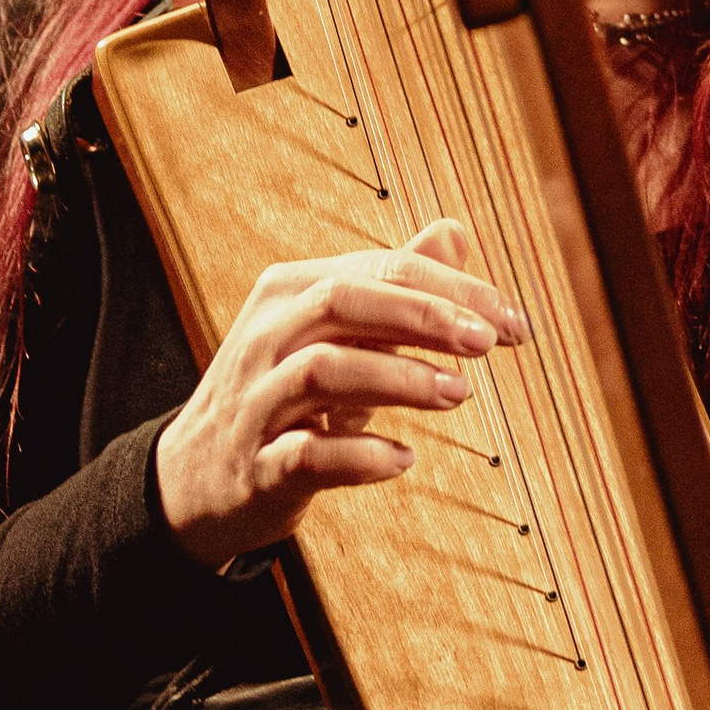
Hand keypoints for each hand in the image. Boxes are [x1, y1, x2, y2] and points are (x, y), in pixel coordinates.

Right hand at [152, 219, 524, 569]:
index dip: (453, 288)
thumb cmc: (286, 394)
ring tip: (460, 393)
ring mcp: (256, 403)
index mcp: (290, 291)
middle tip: (489, 343)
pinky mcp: (255, 467)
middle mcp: (266, 337)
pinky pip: (308, 455)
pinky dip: (362, 456)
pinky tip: (404, 460)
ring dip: (400, 379)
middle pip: (345, 303)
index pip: (379, 269)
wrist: (197, 478)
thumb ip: (394, 283)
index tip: (513, 320)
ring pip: (325, 372)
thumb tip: (455, 230)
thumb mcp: (336, 333)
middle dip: (425, 316)